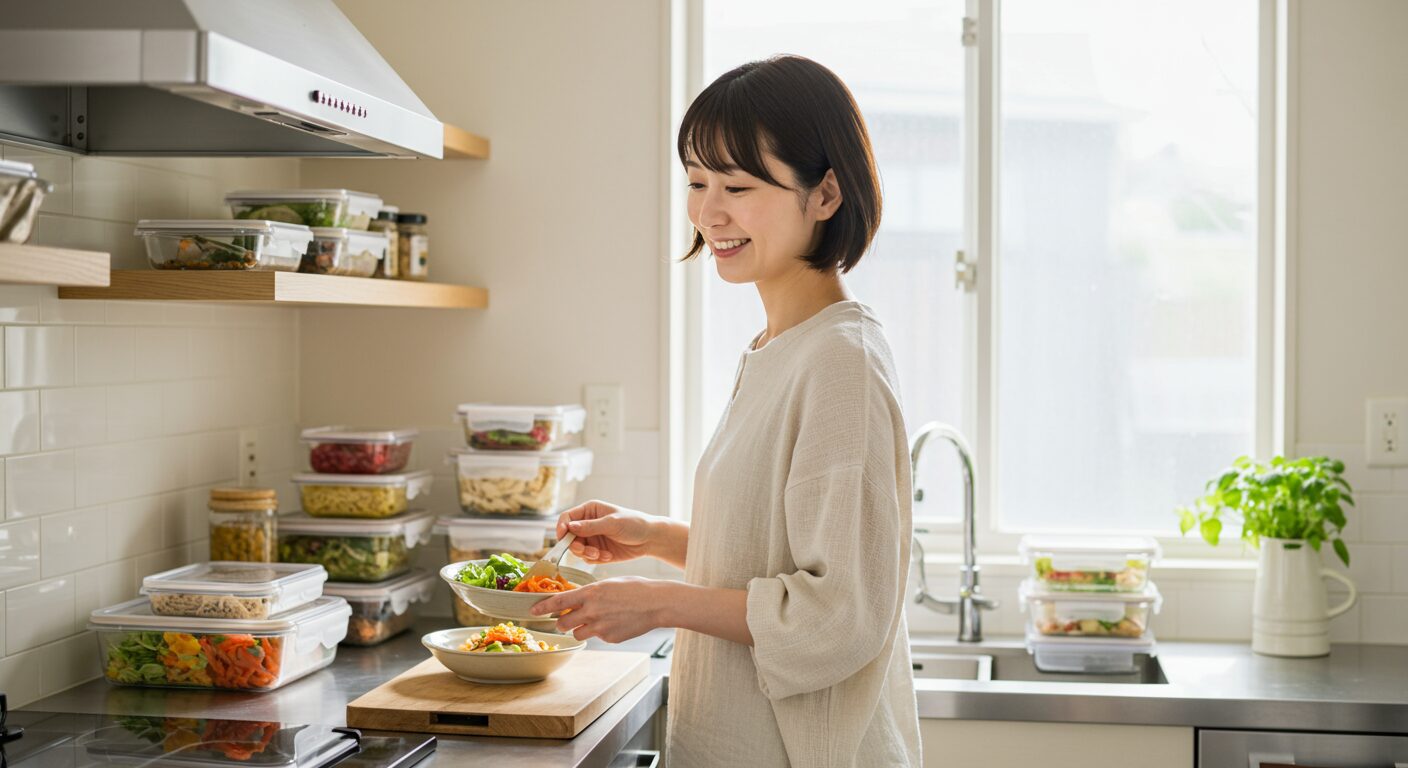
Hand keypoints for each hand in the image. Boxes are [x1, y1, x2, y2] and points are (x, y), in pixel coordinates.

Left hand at [531, 576, 671, 643]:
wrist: (656, 603)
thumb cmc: (634, 588)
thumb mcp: (607, 584)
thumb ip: (589, 592)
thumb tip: (574, 597)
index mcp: (590, 593)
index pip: (558, 602)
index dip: (542, 607)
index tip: (532, 611)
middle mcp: (591, 611)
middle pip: (562, 623)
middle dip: (562, 622)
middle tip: (565, 619)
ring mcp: (600, 627)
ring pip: (578, 634)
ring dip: (580, 628)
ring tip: (595, 620)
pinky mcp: (609, 638)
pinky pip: (597, 637)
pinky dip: (601, 632)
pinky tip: (615, 622)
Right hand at [555, 500, 657, 563]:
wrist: (650, 539)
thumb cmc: (633, 524)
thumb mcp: (612, 523)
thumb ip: (591, 526)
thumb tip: (570, 527)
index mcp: (589, 511)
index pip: (567, 518)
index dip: (561, 527)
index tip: (562, 537)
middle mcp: (587, 525)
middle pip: (568, 537)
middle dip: (576, 546)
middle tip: (586, 551)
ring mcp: (592, 539)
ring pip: (576, 550)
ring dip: (586, 554)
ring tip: (600, 554)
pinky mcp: (597, 552)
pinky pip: (587, 559)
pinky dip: (595, 559)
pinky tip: (608, 556)